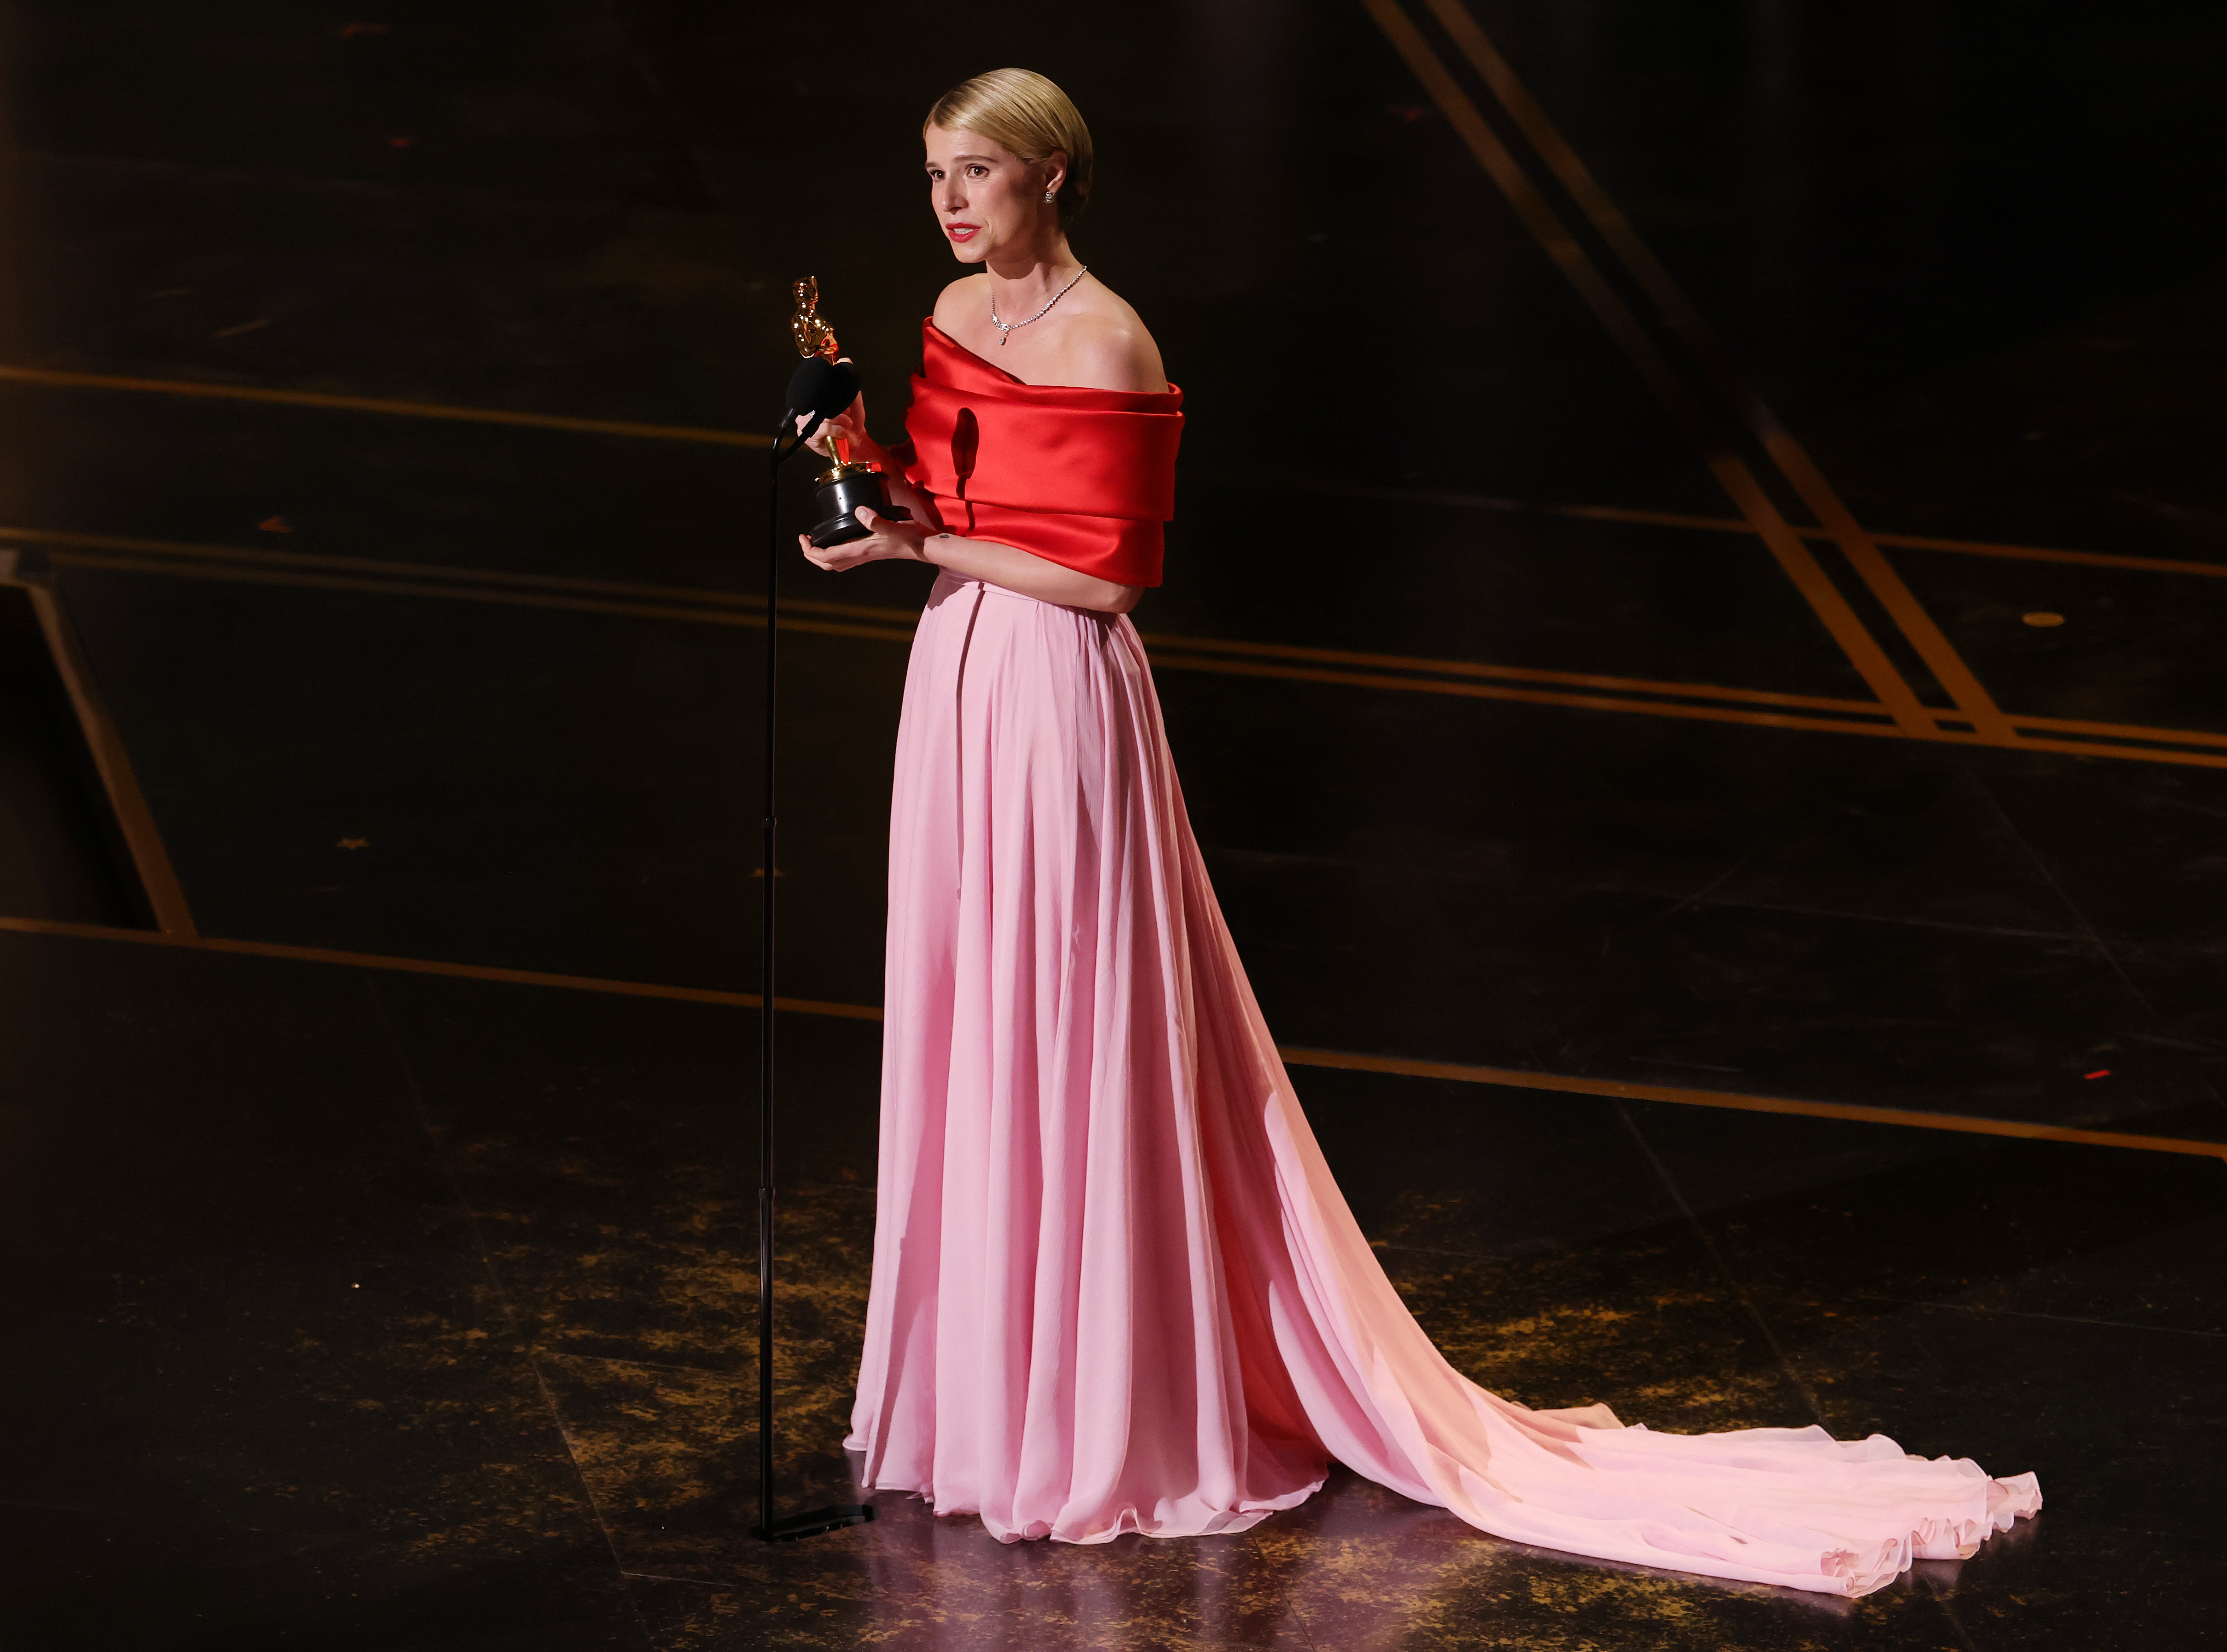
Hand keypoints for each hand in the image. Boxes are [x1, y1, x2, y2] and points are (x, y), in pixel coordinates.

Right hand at [794, 359, 874, 464]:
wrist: (855, 446)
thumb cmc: (852, 424)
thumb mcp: (855, 401)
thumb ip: (850, 383)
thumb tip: (844, 361)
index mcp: (816, 397)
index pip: (817, 383)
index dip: (830, 385)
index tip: (843, 393)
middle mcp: (807, 406)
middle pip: (820, 398)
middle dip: (839, 407)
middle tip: (847, 415)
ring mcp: (805, 420)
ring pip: (822, 414)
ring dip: (840, 420)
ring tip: (846, 424)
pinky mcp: (807, 435)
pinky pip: (823, 427)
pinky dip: (837, 429)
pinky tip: (842, 432)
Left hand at [800, 507, 929, 572]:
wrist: (925, 546)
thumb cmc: (911, 537)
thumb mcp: (894, 525)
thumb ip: (876, 520)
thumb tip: (860, 511)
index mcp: (861, 550)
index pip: (827, 557)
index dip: (811, 550)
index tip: (804, 537)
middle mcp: (860, 556)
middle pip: (828, 564)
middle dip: (812, 555)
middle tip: (805, 541)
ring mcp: (865, 555)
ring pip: (836, 563)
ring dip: (822, 556)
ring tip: (816, 542)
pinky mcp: (870, 552)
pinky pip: (846, 558)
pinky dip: (835, 552)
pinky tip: (837, 541)